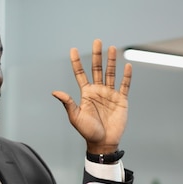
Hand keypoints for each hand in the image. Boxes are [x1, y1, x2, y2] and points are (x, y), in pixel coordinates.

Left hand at [52, 39, 131, 153]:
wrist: (103, 142)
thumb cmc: (87, 131)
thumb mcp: (75, 117)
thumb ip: (67, 103)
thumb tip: (54, 92)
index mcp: (86, 93)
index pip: (80, 74)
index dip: (76, 62)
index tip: (73, 49)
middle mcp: (98, 91)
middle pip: (97, 69)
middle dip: (96, 55)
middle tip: (96, 41)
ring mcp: (110, 94)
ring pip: (111, 73)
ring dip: (111, 61)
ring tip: (111, 48)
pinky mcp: (121, 100)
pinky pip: (124, 85)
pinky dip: (126, 76)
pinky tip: (127, 66)